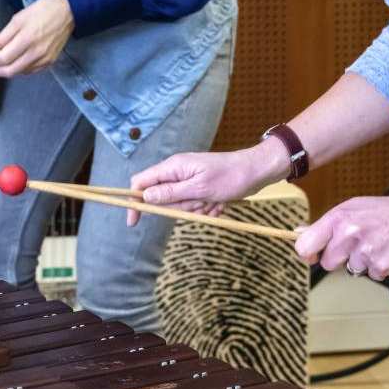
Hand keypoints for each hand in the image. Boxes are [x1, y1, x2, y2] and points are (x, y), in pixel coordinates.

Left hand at [0, 0, 73, 77]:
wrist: (68, 12)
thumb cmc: (42, 10)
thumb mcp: (18, 19)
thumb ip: (2, 37)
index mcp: (27, 39)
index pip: (3, 58)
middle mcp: (37, 53)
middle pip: (9, 70)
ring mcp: (45, 59)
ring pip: (19, 72)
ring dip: (4, 70)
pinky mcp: (50, 61)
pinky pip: (30, 71)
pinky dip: (17, 69)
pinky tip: (11, 63)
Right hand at [127, 148, 270, 226]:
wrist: (255, 171)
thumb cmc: (230, 177)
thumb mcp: (199, 188)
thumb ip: (170, 193)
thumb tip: (145, 197)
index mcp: (173, 167)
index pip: (141, 182)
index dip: (134, 201)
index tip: (133, 222)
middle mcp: (177, 172)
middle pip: (163, 199)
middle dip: (181, 208)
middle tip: (201, 202)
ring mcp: (188, 180)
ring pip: (180, 205)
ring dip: (197, 209)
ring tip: (214, 201)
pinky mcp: (198, 187)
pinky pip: (194, 206)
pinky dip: (206, 209)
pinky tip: (220, 203)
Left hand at [295, 188, 388, 280]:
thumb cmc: (387, 212)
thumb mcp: (353, 209)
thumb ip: (327, 224)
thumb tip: (299, 232)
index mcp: (338, 217)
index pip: (305, 244)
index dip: (307, 253)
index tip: (311, 255)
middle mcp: (349, 233)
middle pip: (328, 263)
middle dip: (340, 259)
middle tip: (356, 246)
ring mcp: (365, 251)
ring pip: (351, 270)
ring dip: (362, 263)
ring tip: (376, 245)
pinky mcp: (382, 266)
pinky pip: (372, 275)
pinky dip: (380, 268)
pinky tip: (387, 251)